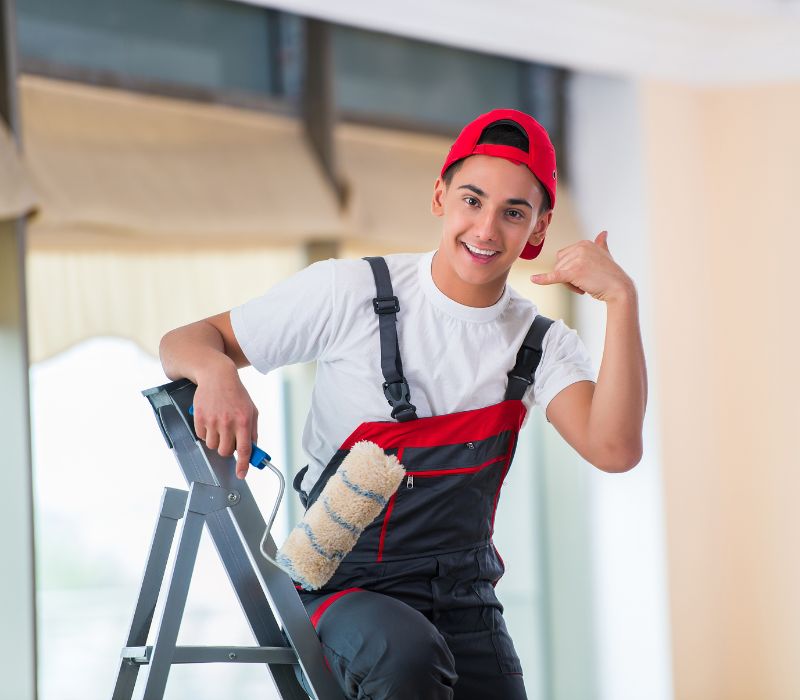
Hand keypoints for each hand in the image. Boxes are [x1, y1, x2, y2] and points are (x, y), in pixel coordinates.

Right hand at [192, 364, 258, 478]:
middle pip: (225, 451)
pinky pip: (202, 436)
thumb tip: (252, 450)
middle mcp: (228, 422)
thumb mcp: (252, 410)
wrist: (217, 376)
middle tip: (229, 439)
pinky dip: (206, 433)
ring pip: (213, 446)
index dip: (243, 465)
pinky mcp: (199, 418)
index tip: (241, 474)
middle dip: (227, 449)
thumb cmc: (236, 394)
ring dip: (216, 440)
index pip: (244, 449)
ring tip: (220, 426)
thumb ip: (252, 431)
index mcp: (243, 421)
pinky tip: (211, 421)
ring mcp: (212, 420)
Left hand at [530, 231, 633, 302]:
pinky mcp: (573, 272)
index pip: (563, 257)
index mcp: (583, 243)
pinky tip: (534, 279)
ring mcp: (576, 260)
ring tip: (585, 285)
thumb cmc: (611, 274)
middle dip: (568, 277)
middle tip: (585, 282)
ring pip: (559, 274)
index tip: (584, 274)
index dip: (569, 269)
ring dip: (569, 284)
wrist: (619, 288)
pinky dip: (543, 279)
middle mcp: (579, 248)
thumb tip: (603, 233)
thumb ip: (601, 243)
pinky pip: (555, 276)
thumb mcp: (605, 254)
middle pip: (559, 265)